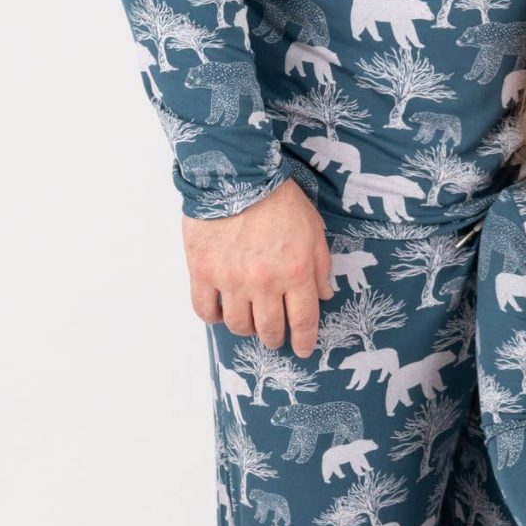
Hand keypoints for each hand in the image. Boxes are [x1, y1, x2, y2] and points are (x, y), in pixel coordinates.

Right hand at [183, 179, 333, 357]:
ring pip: (238, 325)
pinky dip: (215, 316)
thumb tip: (323, 296)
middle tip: (275, 335)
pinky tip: (222, 309)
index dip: (305, 341)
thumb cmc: (278, 200)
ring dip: (246, 328)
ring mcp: (231, 280)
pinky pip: (205, 311)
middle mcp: (264, 282)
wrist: (235, 176)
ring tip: (249, 318)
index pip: (303, 320)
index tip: (304, 349)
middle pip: (270, 329)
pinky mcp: (202, 272)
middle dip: (275, 338)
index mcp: (295, 272)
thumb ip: (321, 266)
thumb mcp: (314, 230)